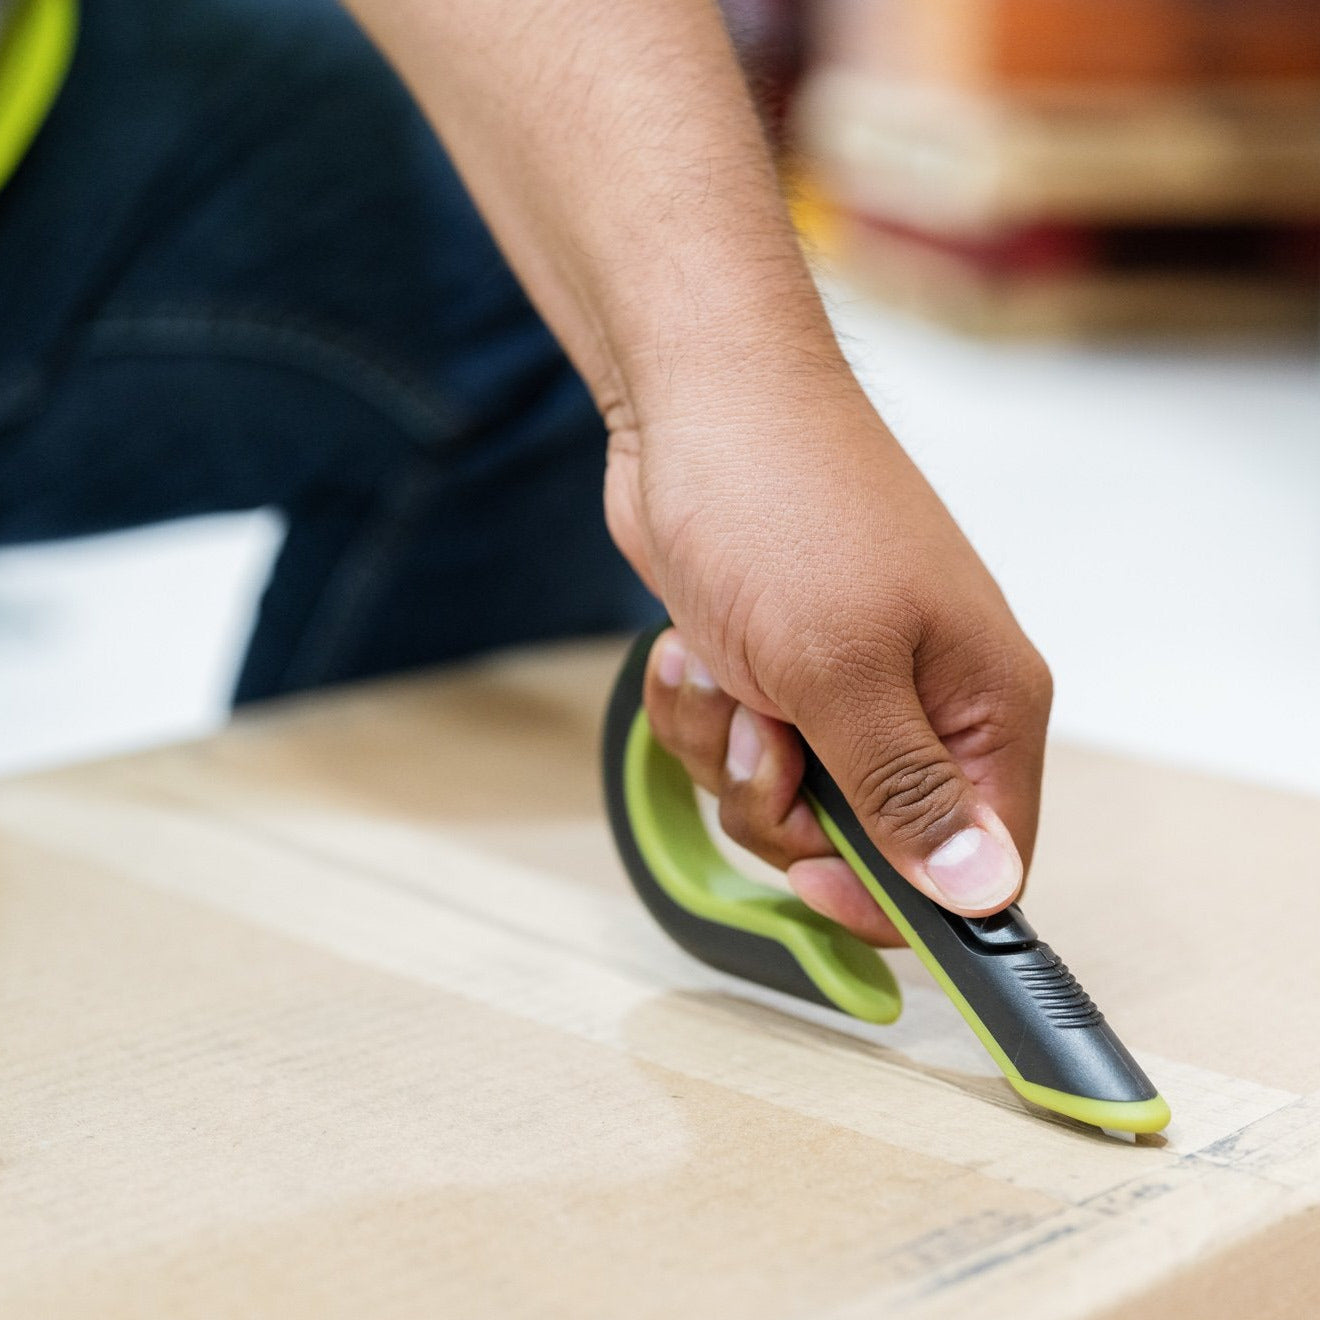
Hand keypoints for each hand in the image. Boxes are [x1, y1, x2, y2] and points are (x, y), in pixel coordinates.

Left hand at [604, 374, 1051, 946]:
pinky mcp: (779, 669)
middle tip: (760, 728)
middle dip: (782, 804)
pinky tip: (689, 648)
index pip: (975, 863)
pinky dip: (701, 712)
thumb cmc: (778, 511)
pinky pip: (734, 749)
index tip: (811, 872)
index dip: (893, 896)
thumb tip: (988, 893)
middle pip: (864, 843)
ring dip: (728, 751)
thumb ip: (907, 791)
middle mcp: (925, 703)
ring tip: (723, 666)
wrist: (698, 403)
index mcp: (982, 706)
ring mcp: (845, 685)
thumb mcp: (840, 669)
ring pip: (783, 799)